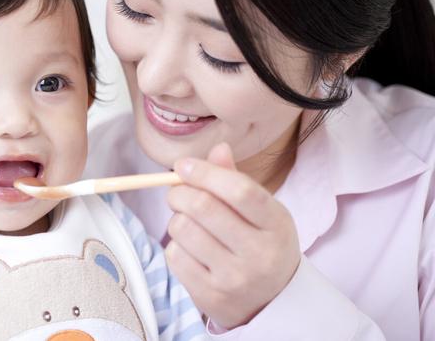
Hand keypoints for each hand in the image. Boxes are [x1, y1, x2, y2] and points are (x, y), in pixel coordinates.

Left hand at [165, 143, 300, 328]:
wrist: (273, 303)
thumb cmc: (262, 245)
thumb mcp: (263, 213)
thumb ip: (237, 180)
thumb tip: (218, 148)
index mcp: (276, 224)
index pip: (239, 190)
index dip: (205, 172)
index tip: (183, 165)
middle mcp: (258, 254)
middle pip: (203, 207)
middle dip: (179, 191)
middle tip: (177, 192)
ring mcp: (233, 278)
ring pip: (182, 229)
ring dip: (176, 218)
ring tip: (187, 222)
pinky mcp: (209, 295)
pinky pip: (174, 256)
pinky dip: (174, 244)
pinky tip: (189, 247)